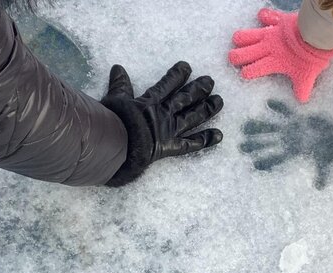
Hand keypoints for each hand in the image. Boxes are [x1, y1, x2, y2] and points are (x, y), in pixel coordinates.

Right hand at [101, 62, 223, 185]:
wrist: (117, 144)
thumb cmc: (113, 122)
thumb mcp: (115, 100)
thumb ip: (120, 85)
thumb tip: (118, 67)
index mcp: (150, 102)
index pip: (167, 84)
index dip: (177, 75)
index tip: (187, 66)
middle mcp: (164, 114)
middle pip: (186, 98)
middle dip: (199, 89)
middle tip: (210, 81)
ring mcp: (169, 130)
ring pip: (193, 117)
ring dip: (207, 109)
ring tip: (220, 101)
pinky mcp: (171, 146)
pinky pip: (191, 144)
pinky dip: (205, 140)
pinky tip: (219, 135)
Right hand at [228, 8, 332, 101]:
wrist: (317, 35)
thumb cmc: (311, 57)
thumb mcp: (306, 75)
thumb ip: (302, 88)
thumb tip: (302, 100)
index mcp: (272, 62)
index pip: (253, 70)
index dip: (247, 72)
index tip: (245, 74)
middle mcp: (267, 48)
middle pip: (244, 53)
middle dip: (237, 57)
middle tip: (235, 59)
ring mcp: (270, 33)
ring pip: (247, 35)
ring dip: (241, 38)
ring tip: (238, 41)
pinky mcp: (278, 21)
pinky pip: (267, 16)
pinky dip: (265, 16)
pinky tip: (262, 16)